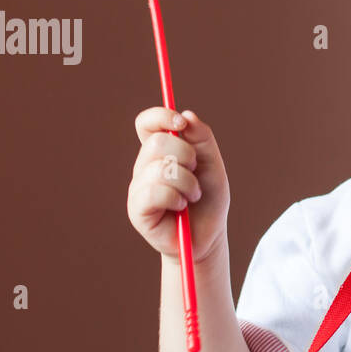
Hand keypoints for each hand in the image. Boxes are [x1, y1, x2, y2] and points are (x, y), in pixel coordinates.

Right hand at [127, 107, 230, 264]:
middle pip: (156, 143)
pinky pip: (154, 192)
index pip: (146, 123)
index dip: (161, 116)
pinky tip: (181, 208)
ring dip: (187, 183)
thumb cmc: (209, 200)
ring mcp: (138, 187)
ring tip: (193, 196)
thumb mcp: (213, 165)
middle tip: (196, 173)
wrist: (208, 236)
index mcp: (159, 152)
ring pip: (160, 169)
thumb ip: (203, 138)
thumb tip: (187, 115)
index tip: (181, 123)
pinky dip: (176, 198)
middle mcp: (144, 167)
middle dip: (186, 156)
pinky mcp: (137, 209)